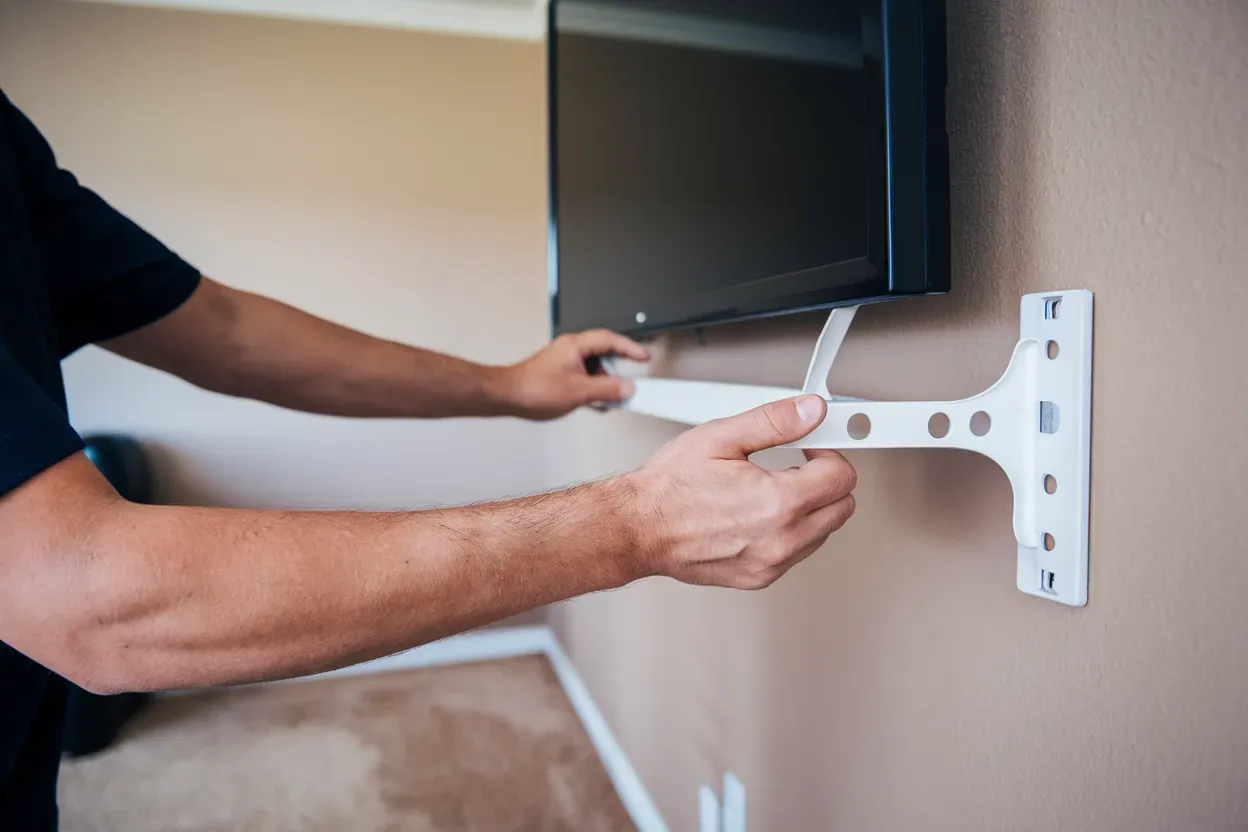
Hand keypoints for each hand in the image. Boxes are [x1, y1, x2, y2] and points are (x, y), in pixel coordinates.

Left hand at [502, 329, 649, 420]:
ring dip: (604, 381)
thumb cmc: (534, 389)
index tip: (644, 357)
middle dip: (618, 367)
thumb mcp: (578, 392)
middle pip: (604, 352)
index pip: (610, 340)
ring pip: (594, 366)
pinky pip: (585, 376)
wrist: (507, 396)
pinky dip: (593, 386)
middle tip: (630, 380)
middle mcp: (571, 349)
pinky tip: (596, 402)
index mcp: (575, 345)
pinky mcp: (561, 373)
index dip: (630, 348)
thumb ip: (606, 390)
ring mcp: (565, 361)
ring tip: (610, 396)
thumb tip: (627, 388)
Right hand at [622, 395, 856, 589]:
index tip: (811, 448)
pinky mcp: (759, 577)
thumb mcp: (722, 438)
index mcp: (778, 502)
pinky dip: (790, 532)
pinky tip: (760, 515)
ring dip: (810, 509)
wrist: (639, 527)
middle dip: (826, 482)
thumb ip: (775, 422)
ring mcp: (771, 563)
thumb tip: (810, 411)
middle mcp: (781, 539)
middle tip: (796, 466)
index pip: (842, 477)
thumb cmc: (670, 488)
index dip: (829, 454)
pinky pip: (796, 553)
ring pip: (822, 533)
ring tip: (771, 490)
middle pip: (841, 508)